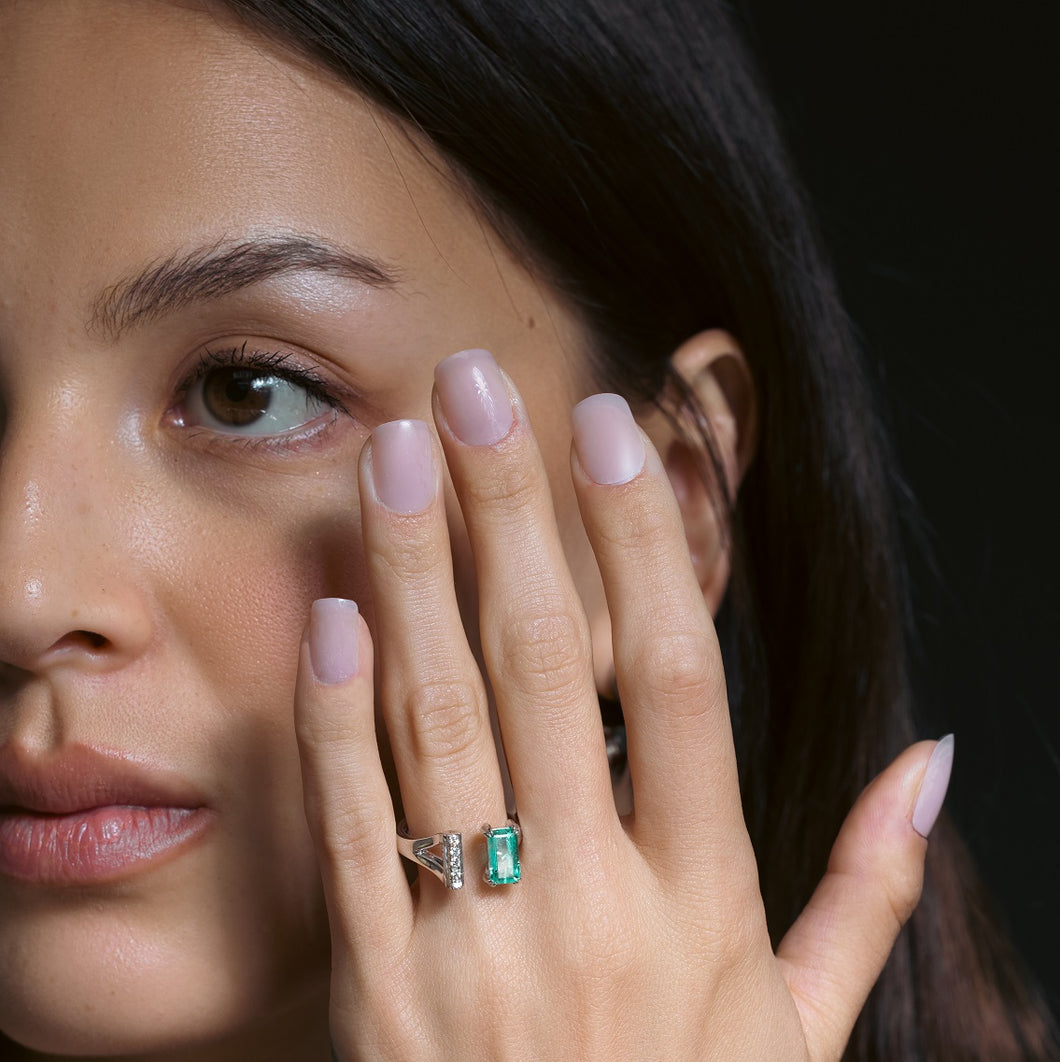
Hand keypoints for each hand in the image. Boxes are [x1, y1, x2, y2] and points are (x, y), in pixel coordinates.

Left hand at [294, 349, 951, 1060]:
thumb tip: (936, 763)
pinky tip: (330, 614)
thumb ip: (865, 892)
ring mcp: (475, 947)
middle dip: (511, 510)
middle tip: (478, 386)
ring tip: (397, 455)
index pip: (675, 677)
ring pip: (438, 722)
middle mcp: (590, 906)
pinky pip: (354, 831)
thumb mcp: (797, 1029)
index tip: (609, 431)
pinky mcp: (378, 992)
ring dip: (414, 574)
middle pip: (546, 666)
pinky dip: (337, 719)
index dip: (641, 540)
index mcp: (701, 901)